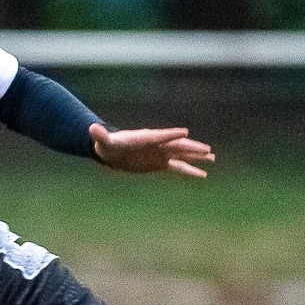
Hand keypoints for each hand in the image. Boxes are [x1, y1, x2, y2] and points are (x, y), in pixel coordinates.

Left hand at [90, 123, 213, 177]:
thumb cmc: (108, 144)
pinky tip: (202, 175)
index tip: (184, 132)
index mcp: (146, 138)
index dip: (171, 135)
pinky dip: (190, 171)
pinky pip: (178, 168)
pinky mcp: (161, 164)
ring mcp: (161, 154)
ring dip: (196, 157)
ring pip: (182, 155)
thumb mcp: (104, 141)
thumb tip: (91, 128)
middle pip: (177, 146)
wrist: (111, 151)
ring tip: (213, 158)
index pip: (161, 136)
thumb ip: (101, 135)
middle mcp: (157, 144)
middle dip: (191, 148)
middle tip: (207, 150)